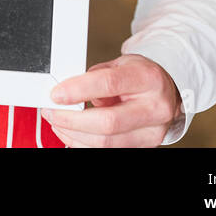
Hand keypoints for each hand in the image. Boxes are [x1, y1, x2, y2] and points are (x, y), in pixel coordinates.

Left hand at [42, 54, 181, 147]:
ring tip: (56, 122)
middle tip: (50, 111)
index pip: (109, 84)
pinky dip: (83, 143)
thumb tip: (67, 93)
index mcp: (147, 79)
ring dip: (74, 135)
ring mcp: (152, 132)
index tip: (56, 94)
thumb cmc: (140, 76)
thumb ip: (95, 77)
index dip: (78, 90)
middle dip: (71, 120)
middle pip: (108, 122)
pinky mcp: (145, 146)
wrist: (165, 91)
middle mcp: (155, 108)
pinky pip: (109, 150)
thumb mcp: (120, 64)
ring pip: (107, 142)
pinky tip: (70, 133)